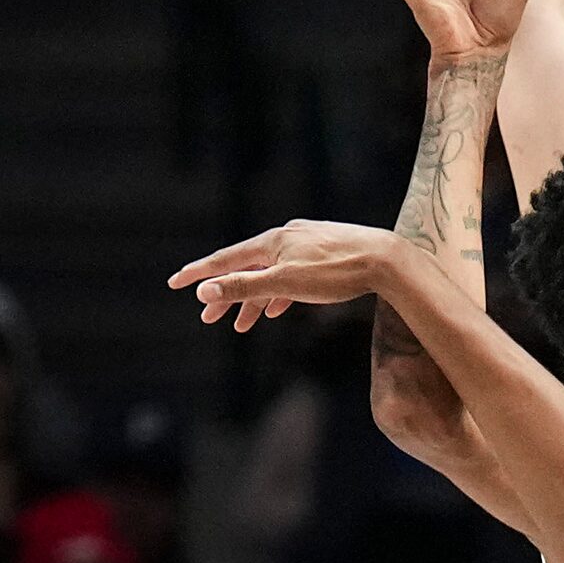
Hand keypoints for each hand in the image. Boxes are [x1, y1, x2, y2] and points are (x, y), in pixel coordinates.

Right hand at [167, 221, 398, 330]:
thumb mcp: (285, 283)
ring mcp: (306, 243)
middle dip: (226, 294)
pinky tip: (277, 308)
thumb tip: (205, 291)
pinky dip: (278, 293)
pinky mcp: (325, 252)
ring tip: (241, 325)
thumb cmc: (337, 272)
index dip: (199, 273)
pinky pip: (291, 275)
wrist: (388, 260)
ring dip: (253, 299)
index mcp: (272, 241)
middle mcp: (286, 237)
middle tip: (207, 318)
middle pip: (246, 268)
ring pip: (270, 274)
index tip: (175, 283)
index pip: (226, 259)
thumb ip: (245, 287)